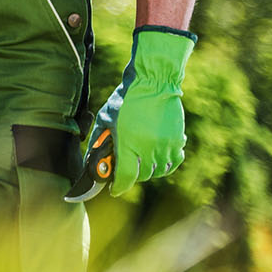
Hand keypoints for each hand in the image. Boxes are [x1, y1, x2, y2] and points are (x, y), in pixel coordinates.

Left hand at [92, 26, 196, 195]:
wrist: (154, 82)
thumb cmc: (125, 99)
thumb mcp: (106, 118)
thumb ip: (100, 141)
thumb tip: (93, 161)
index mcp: (128, 143)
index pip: (125, 177)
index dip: (119, 187)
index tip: (114, 189)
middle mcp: (148, 148)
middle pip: (141, 176)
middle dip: (131, 175)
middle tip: (126, 168)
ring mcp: (165, 145)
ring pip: (157, 171)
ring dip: (148, 170)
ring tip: (140, 159)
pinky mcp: (178, 141)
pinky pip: (173, 162)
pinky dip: (165, 163)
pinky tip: (157, 156)